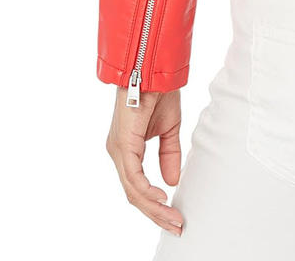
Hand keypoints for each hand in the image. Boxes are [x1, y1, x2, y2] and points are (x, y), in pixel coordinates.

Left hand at [106, 87, 183, 235]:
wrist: (153, 69)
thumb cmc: (158, 92)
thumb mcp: (169, 129)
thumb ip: (169, 154)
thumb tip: (171, 181)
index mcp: (127, 150)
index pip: (138, 187)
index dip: (155, 205)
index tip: (174, 215)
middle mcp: (118, 153)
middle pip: (134, 194)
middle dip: (156, 214)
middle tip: (176, 225)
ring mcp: (118, 150)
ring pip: (132, 190)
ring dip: (154, 208)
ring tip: (172, 218)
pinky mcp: (123, 144)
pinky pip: (133, 176)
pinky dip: (146, 191)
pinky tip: (160, 199)